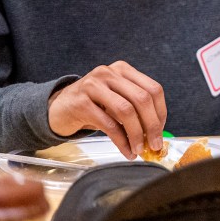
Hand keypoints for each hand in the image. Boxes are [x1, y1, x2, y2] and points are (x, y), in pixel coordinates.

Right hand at [47, 61, 166, 159]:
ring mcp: (93, 85)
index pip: (153, 89)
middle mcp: (109, 73)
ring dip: (136, 134)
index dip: (161, 112)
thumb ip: (136, 110)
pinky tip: (126, 151)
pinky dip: (121, 141)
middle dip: (152, 125)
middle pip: (142, 99)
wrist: (58, 108)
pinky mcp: (81, 102)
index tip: (161, 131)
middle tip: (155, 144)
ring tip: (139, 149)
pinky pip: (108, 124)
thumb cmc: (93, 106)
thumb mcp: (116, 100)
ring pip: (126, 110)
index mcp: (123, 70)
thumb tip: (156, 133)